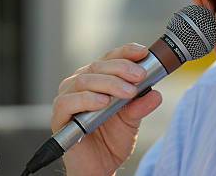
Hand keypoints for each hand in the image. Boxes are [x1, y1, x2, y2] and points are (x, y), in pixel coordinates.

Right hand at [51, 43, 162, 175]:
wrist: (99, 167)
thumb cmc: (112, 139)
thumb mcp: (132, 120)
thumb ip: (141, 105)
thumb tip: (155, 93)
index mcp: (99, 79)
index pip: (110, 57)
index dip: (126, 52)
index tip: (143, 52)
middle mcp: (81, 84)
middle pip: (99, 66)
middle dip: (122, 68)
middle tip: (140, 77)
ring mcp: (68, 98)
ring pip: (85, 80)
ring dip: (109, 83)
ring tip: (128, 93)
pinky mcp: (59, 116)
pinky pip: (68, 102)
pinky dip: (87, 99)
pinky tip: (103, 102)